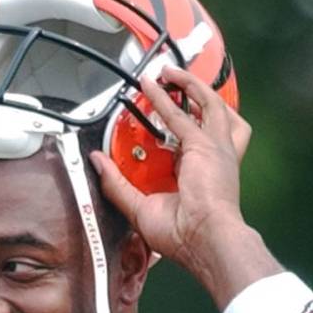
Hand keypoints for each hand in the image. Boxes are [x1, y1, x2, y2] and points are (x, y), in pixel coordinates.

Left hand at [93, 66, 251, 277]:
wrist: (204, 240)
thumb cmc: (183, 235)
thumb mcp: (141, 209)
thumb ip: (117, 185)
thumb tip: (97, 161)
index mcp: (201, 174)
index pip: (195, 141)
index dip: (185, 125)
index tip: (166, 115)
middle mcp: (213, 158)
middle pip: (213, 115)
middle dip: (197, 95)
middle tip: (176, 82)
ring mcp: (214, 148)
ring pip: (208, 103)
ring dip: (188, 85)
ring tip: (168, 72)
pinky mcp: (205, 144)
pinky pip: (184, 112)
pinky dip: (168, 95)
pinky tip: (154, 84)